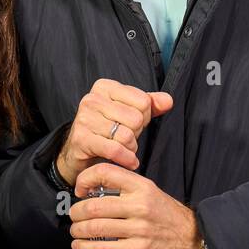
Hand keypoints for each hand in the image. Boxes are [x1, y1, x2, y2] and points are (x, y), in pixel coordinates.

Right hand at [55, 79, 173, 188]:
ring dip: (130, 148)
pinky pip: (115, 150)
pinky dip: (126, 159)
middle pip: (136, 119)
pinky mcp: (81, 139)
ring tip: (124, 148)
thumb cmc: (106, 128)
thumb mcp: (129, 112)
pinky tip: (129, 161)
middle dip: (136, 133)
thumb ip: (150, 104)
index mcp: (105, 87)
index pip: (143, 101)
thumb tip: (168, 100)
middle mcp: (92, 99)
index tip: (132, 123)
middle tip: (127, 137)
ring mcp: (84, 118)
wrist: (80, 151)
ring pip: (126, 136)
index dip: (144, 117)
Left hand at [68, 163, 214, 248]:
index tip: (80, 189)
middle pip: (95, 205)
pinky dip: (86, 248)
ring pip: (96, 227)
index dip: (86, 179)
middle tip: (74, 215)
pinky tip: (80, 247)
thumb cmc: (171, 218)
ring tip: (76, 231)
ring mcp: (139, 229)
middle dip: (77, 212)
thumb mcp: (152, 193)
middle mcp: (140, 205)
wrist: (197, 240)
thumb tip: (96, 191)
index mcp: (142, 186)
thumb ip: (128, 190)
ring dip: (78, 230)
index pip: (106, 172)